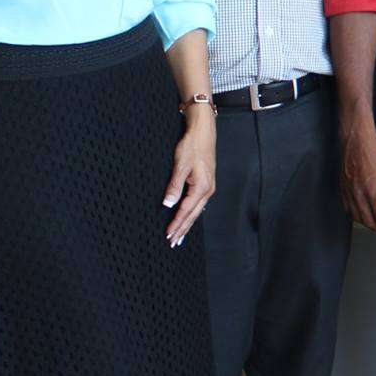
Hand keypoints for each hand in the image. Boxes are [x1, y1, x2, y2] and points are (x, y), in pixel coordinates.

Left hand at [163, 109, 216, 245]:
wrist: (204, 132)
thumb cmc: (192, 146)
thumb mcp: (180, 165)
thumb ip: (174, 186)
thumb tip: (168, 204)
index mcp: (202, 187)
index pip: (186, 211)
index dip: (176, 223)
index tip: (167, 235)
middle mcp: (207, 190)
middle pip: (193, 215)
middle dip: (183, 229)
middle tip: (173, 243)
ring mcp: (208, 187)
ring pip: (196, 211)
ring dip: (187, 224)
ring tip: (179, 236)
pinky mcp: (206, 184)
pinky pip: (198, 204)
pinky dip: (191, 214)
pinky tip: (188, 219)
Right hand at [340, 115, 375, 234]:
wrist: (357, 143)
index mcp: (372, 192)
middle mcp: (358, 196)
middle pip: (368, 221)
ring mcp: (348, 193)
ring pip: (357, 217)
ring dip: (368, 224)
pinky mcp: (342, 190)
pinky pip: (348, 209)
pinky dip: (356, 216)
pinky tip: (363, 215)